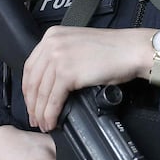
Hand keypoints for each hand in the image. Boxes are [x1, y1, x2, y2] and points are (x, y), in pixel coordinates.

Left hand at [22, 26, 155, 130]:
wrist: (131, 50)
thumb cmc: (113, 50)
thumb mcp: (79, 45)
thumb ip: (62, 56)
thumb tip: (51, 82)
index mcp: (52, 35)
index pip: (31, 66)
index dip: (28, 89)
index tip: (31, 102)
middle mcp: (52, 44)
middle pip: (32, 81)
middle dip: (32, 104)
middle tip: (35, 118)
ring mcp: (58, 57)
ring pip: (41, 93)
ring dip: (41, 113)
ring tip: (44, 124)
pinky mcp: (67, 73)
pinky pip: (53, 99)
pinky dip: (50, 114)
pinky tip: (52, 122)